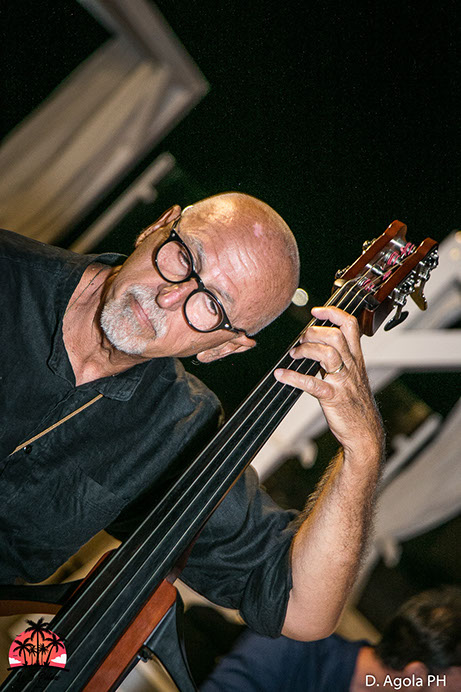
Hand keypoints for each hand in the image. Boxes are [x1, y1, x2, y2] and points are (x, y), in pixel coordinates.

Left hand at [274, 306, 382, 460]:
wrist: (365, 432)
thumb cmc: (355, 404)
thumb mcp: (352, 376)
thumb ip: (338, 359)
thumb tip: (314, 345)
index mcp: (356, 359)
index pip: (351, 326)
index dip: (333, 313)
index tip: (316, 311)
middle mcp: (352, 366)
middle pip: (336, 336)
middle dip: (314, 333)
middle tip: (301, 341)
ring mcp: (343, 382)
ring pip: (328, 354)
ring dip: (306, 350)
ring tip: (294, 355)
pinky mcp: (333, 397)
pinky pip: (313, 384)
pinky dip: (294, 378)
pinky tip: (282, 375)